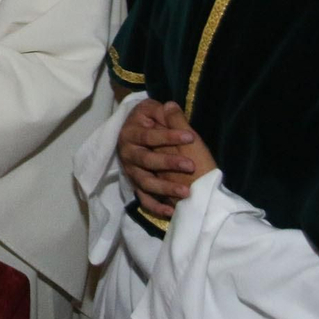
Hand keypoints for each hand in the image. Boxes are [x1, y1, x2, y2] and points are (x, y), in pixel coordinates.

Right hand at [118, 100, 216, 218]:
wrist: (138, 133)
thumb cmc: (152, 122)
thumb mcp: (156, 114)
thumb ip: (165, 114)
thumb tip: (171, 106)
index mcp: (131, 133)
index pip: (149, 136)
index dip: (169, 136)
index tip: (190, 137)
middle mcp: (128, 153)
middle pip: (146, 160)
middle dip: (168, 163)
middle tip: (190, 166)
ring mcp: (132, 172)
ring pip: (146, 182)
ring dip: (165, 188)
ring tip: (186, 192)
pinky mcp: (137, 186)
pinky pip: (145, 199)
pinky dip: (156, 207)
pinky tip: (171, 211)